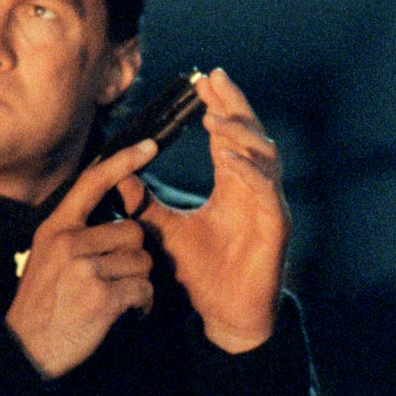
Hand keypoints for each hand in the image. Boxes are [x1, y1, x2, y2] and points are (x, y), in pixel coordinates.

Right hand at [6, 140, 157, 378]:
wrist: (26, 349)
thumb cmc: (42, 305)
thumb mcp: (46, 258)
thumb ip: (76, 236)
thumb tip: (119, 223)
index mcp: (55, 229)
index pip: (91, 183)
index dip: (122, 162)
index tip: (148, 146)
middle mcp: (69, 243)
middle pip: (134, 232)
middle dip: (135, 257)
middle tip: (119, 279)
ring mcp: (85, 269)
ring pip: (143, 262)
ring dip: (139, 283)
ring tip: (118, 299)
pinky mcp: (102, 296)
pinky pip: (143, 290)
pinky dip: (142, 304)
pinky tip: (127, 313)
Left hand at [137, 69, 286, 352]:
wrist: (225, 316)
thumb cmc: (202, 275)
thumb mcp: (165, 231)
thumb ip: (145, 203)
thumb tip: (119, 174)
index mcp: (234, 187)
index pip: (228, 137)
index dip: (219, 107)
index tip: (203, 81)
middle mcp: (255, 190)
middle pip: (250, 135)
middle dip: (235, 105)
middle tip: (215, 79)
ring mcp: (269, 206)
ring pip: (264, 156)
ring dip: (241, 134)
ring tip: (216, 117)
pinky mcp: (276, 227)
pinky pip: (266, 191)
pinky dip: (250, 172)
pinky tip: (228, 158)